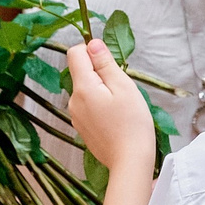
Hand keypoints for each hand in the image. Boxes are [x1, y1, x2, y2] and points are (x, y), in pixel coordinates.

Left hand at [65, 39, 154, 169]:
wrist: (129, 161)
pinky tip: (115, 118)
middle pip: (81, 72)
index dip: (92, 51)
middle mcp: (73, 100)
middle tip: (121, 90)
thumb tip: (92, 44)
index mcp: (82, 87)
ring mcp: (76, 116)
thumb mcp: (123, 86)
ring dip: (102, 91)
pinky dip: (101, 106)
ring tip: (120, 107)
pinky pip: (88, 106)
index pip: (75, 53)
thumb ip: (105, 63)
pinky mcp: (82, 127)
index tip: (110, 63)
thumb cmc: (131, 123)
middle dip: (101, 74)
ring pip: (86, 90)